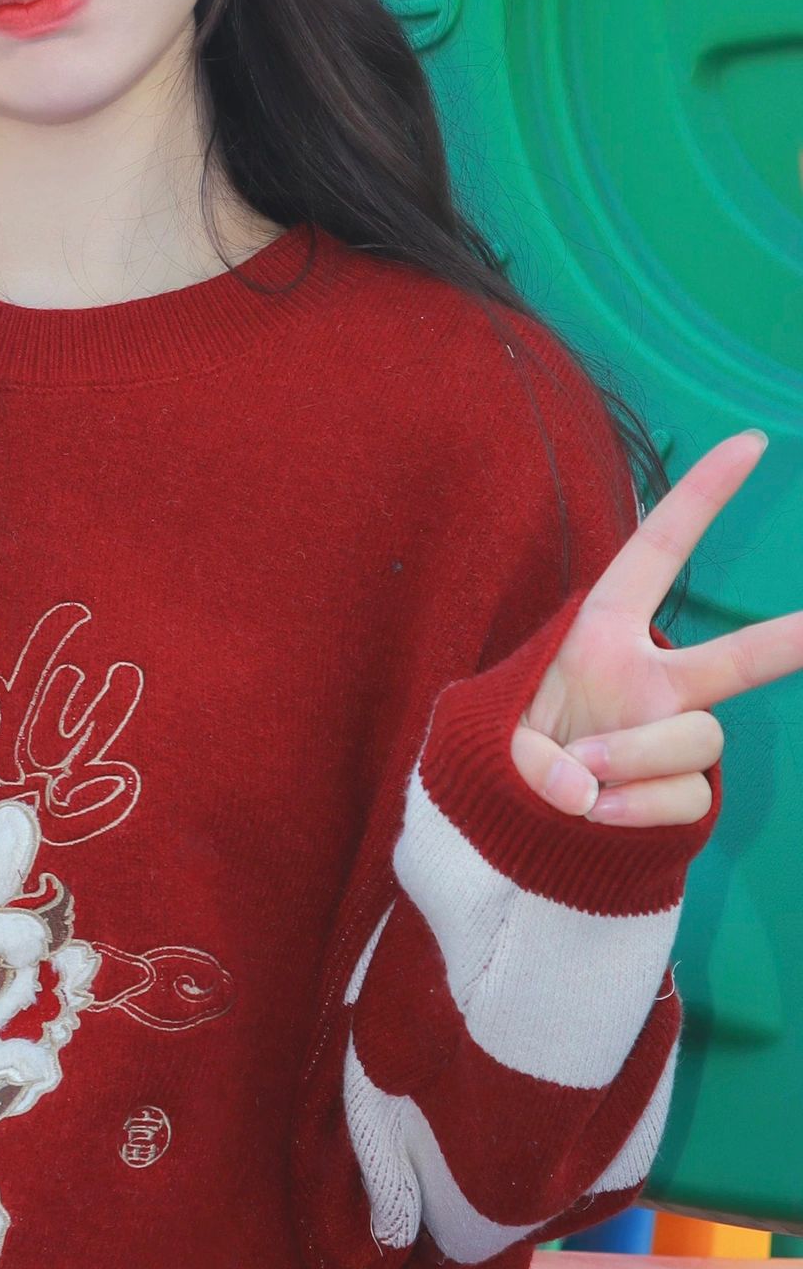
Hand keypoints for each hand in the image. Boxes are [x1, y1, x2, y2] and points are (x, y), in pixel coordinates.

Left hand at [511, 429, 800, 825]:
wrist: (516, 823)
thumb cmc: (506, 756)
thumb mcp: (496, 741)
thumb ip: (536, 763)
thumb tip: (587, 790)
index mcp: (602, 633)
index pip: (657, 552)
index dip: (702, 497)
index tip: (751, 444)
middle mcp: (651, 678)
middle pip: (739, 659)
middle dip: (792, 638)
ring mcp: (673, 733)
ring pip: (696, 739)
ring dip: (634, 759)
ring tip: (579, 779)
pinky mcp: (685, 790)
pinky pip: (682, 796)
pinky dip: (633, 809)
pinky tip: (594, 815)